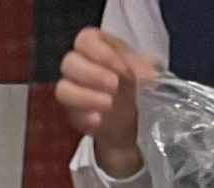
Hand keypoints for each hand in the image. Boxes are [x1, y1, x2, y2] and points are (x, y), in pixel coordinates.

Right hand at [57, 28, 158, 176]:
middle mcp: (79, 64)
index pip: (86, 40)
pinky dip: (84, 117)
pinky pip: (70, 114)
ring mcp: (72, 89)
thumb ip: (145, 70)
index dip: (101, 52)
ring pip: (63, 89)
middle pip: (69, 62)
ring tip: (108, 104)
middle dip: (91, 74)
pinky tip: (99, 120)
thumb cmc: (136, 85)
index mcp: (96, 46)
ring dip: (85, 97)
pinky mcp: (72, 113)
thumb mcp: (145, 73)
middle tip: (114, 86)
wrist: (133, 119)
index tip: (121, 68)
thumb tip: (149, 76)